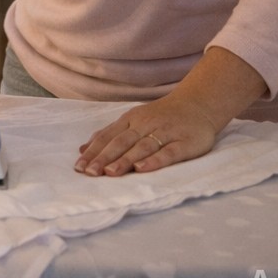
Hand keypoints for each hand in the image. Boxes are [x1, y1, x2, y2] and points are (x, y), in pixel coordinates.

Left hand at [74, 93, 219, 176]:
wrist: (198, 105)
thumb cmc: (161, 117)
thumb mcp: (133, 121)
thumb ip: (110, 134)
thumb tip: (82, 149)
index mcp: (131, 120)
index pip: (108, 136)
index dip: (93, 151)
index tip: (79, 167)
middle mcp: (145, 125)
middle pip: (121, 142)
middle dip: (104, 158)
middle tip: (90, 172)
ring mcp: (165, 132)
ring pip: (142, 147)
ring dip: (125, 160)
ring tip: (110, 172)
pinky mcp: (185, 143)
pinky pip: (168, 152)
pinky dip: (154, 161)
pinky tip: (142, 169)